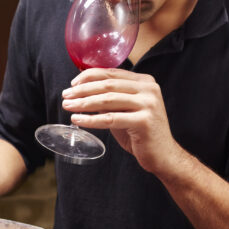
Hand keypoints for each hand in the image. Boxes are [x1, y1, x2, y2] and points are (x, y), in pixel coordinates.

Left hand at [61, 67, 178, 173]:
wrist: (163, 155)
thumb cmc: (141, 133)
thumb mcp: (124, 111)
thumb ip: (109, 100)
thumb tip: (82, 92)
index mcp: (145, 82)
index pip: (112, 73)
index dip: (89, 77)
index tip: (72, 84)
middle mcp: (149, 89)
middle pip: (108, 85)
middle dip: (83, 90)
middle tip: (66, 95)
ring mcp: (148, 104)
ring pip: (108, 100)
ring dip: (84, 103)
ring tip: (68, 106)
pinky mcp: (144, 121)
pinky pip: (111, 119)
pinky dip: (91, 119)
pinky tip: (78, 120)